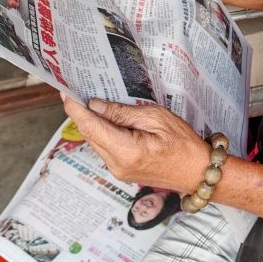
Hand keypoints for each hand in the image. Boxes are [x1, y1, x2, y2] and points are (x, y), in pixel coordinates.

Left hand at [61, 96, 209, 192]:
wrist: (197, 172)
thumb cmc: (183, 143)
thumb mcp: (155, 118)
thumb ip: (123, 113)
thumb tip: (96, 106)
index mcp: (125, 151)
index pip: (90, 126)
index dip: (75, 108)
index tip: (65, 91)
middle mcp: (116, 165)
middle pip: (89, 134)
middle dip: (82, 112)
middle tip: (79, 90)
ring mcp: (118, 171)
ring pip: (96, 141)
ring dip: (93, 122)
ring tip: (94, 100)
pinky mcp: (122, 171)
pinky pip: (105, 148)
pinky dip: (103, 132)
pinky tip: (109, 118)